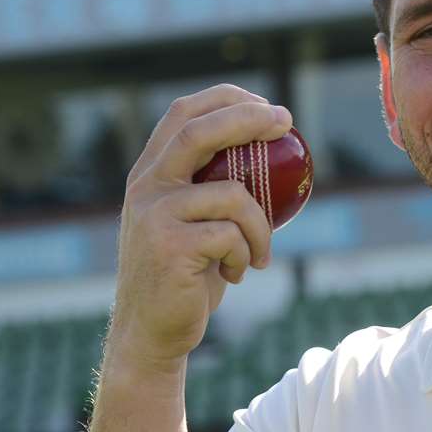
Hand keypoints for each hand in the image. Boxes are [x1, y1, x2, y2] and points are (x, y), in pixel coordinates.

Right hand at [107, 84, 292, 374]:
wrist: (152, 331)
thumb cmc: (186, 276)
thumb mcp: (195, 224)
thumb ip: (214, 190)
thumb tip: (278, 157)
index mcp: (151, 173)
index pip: (183, 114)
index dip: (226, 99)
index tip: (267, 105)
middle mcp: (146, 187)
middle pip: (198, 132)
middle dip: (246, 119)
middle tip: (286, 121)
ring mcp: (154, 216)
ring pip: (231, 195)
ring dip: (261, 225)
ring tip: (260, 253)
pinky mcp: (169, 247)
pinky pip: (230, 235)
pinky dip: (246, 253)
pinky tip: (237, 273)